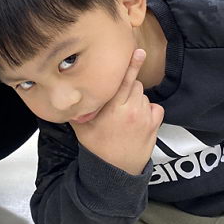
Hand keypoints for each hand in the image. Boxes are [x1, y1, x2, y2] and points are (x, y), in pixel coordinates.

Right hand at [70, 49, 163, 174]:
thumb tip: (68, 92)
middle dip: (126, 88)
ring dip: (136, 99)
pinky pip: (155, 107)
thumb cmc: (97, 148)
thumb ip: (79, 108)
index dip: (131, 65)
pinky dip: (148, 109)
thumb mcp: (82, 127)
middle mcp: (131, 111)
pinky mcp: (154, 125)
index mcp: (113, 108)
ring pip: (144, 94)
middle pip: (135, 84)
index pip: (124, 81)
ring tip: (125, 114)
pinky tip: (138, 118)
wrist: (114, 172)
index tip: (138, 51)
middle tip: (117, 102)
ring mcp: (145, 118)